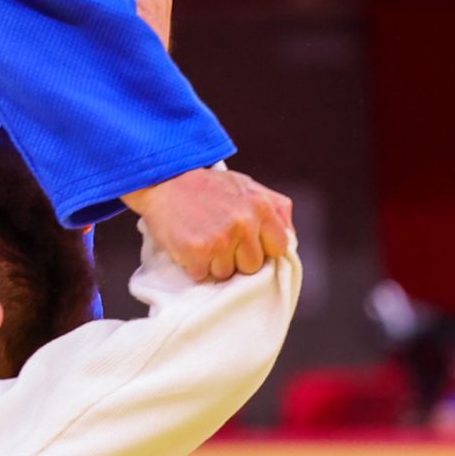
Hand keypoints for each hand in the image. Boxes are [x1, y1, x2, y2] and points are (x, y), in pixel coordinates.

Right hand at [123, 167, 292, 280]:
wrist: (163, 180)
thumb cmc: (206, 186)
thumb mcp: (247, 186)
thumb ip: (276, 208)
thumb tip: (291, 237)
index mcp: (261, 207)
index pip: (279, 248)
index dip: (263, 248)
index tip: (247, 243)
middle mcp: (244, 224)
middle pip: (252, 266)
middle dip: (237, 258)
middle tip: (219, 240)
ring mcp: (220, 239)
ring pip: (227, 274)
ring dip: (213, 263)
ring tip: (202, 240)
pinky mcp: (196, 251)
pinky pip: (202, 275)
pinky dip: (194, 266)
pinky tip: (189, 246)